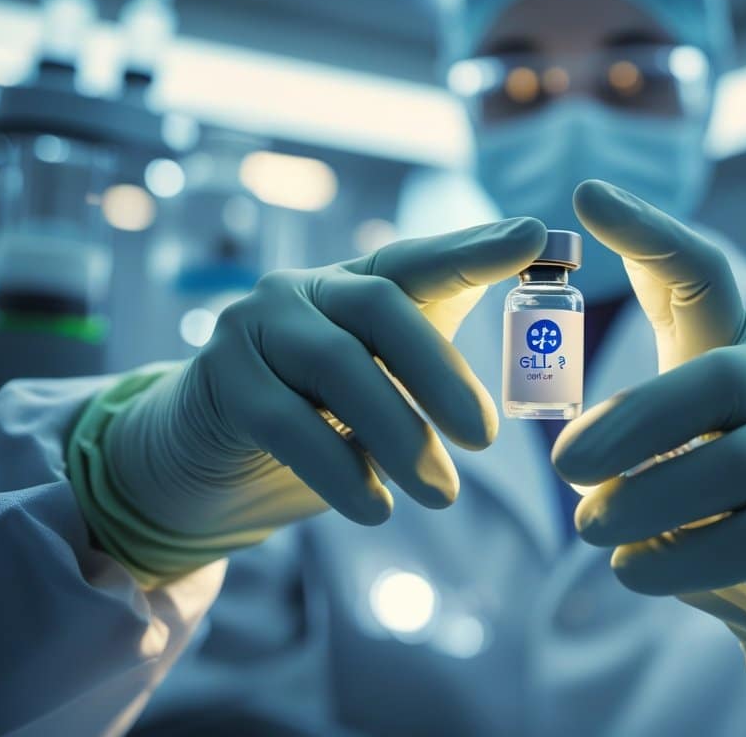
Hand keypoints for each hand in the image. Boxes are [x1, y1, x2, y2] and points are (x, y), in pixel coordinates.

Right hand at [101, 218, 546, 542]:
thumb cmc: (318, 417)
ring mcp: (254, 327)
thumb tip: (534, 361)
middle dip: (440, 371)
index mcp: (355, 282)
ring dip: (398, 435)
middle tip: (485, 438)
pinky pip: (285, 423)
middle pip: (379, 308)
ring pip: (337, 366)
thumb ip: (437, 365)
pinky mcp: (221, 381)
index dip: (474, 248)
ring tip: (442, 494)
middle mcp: (304, 289)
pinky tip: (376, 508)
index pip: (419, 258)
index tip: (532, 237)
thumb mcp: (381, 385)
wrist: (211, 456)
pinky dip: (339, 469)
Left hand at [555, 181, 745, 683]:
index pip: (701, 272)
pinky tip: (634, 569)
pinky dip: (679, 559)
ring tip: (590, 529)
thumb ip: (638, 417)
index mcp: (740, 340)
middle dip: (630, 426)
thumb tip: (567, 428)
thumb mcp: (679, 434)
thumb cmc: (720, 487)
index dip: (646, 233)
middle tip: (564, 465)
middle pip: (712, 383)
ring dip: (646, 503)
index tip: (584, 196)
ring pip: (733, 467)